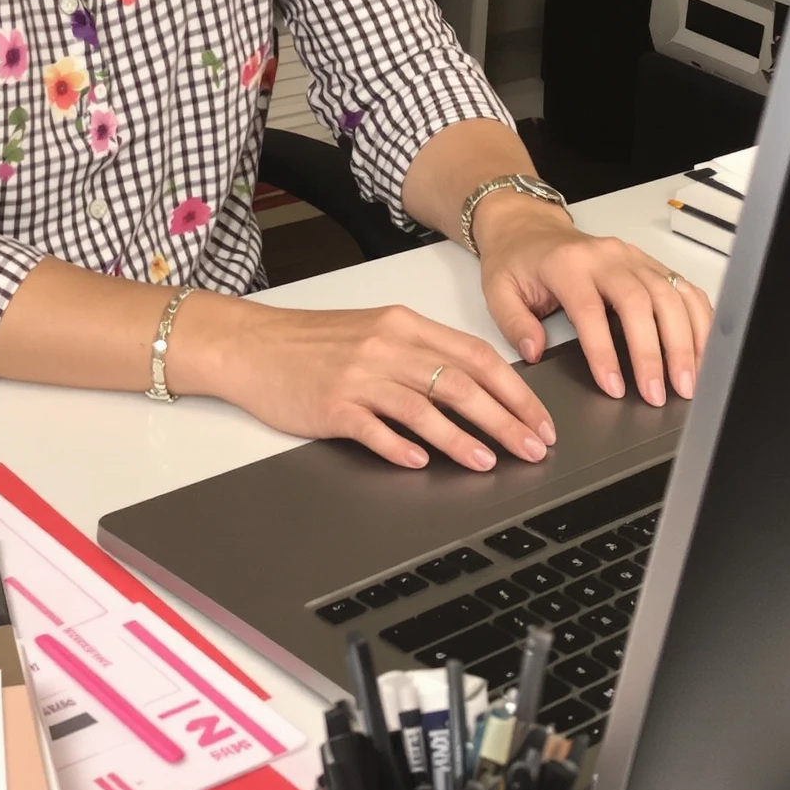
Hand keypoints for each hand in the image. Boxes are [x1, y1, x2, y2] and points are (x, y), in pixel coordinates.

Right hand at [176, 293, 556, 472]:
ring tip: (489, 462)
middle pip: (460, 383)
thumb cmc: (311, 342)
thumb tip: (476, 389)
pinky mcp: (330, 405)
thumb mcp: (373, 331)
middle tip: (533, 448)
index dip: (515, 391)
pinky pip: (373, 429)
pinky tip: (419, 464)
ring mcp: (358, 376)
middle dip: (505, 419)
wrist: (249, 344)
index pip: (475, 356)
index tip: (539, 420)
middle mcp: (386, 346)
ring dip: (461, 438)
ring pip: (423, 407)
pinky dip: (399, 447)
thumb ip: (421, 354)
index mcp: (403, 325)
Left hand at [472, 199, 712, 405]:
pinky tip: (704, 348)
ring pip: (670, 295)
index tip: (615, 388)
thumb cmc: (517, 260)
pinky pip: (683, 286)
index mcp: (567, 265)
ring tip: (688, 382)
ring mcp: (632, 257)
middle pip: (641, 302)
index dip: (605, 352)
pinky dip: (699, 318)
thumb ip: (513, 323)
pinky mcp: (649, 262)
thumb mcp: (498, 290)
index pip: (591, 311)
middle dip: (655, 353)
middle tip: (661, 394)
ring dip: (685, 340)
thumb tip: (535, 351)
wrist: (529, 227)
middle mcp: (606, 257)